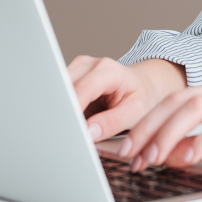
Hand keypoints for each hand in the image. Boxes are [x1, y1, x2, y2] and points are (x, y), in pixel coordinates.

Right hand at [68, 56, 187, 141]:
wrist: (143, 84)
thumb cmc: (141, 97)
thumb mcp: (135, 112)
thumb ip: (112, 122)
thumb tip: (88, 132)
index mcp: (107, 70)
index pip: (82, 89)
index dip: (72, 110)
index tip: (68, 131)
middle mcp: (88, 64)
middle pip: (64, 88)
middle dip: (62, 112)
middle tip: (67, 136)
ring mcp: (77, 69)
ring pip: (57, 91)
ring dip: (61, 112)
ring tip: (72, 129)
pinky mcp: (70, 78)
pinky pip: (59, 95)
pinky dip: (62, 110)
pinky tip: (71, 122)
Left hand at [118, 74, 201, 175]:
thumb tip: (173, 153)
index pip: (176, 99)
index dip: (148, 123)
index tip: (129, 148)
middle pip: (177, 99)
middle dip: (148, 128)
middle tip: (130, 156)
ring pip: (193, 107)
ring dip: (166, 135)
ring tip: (152, 159)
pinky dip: (199, 142)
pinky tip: (187, 159)